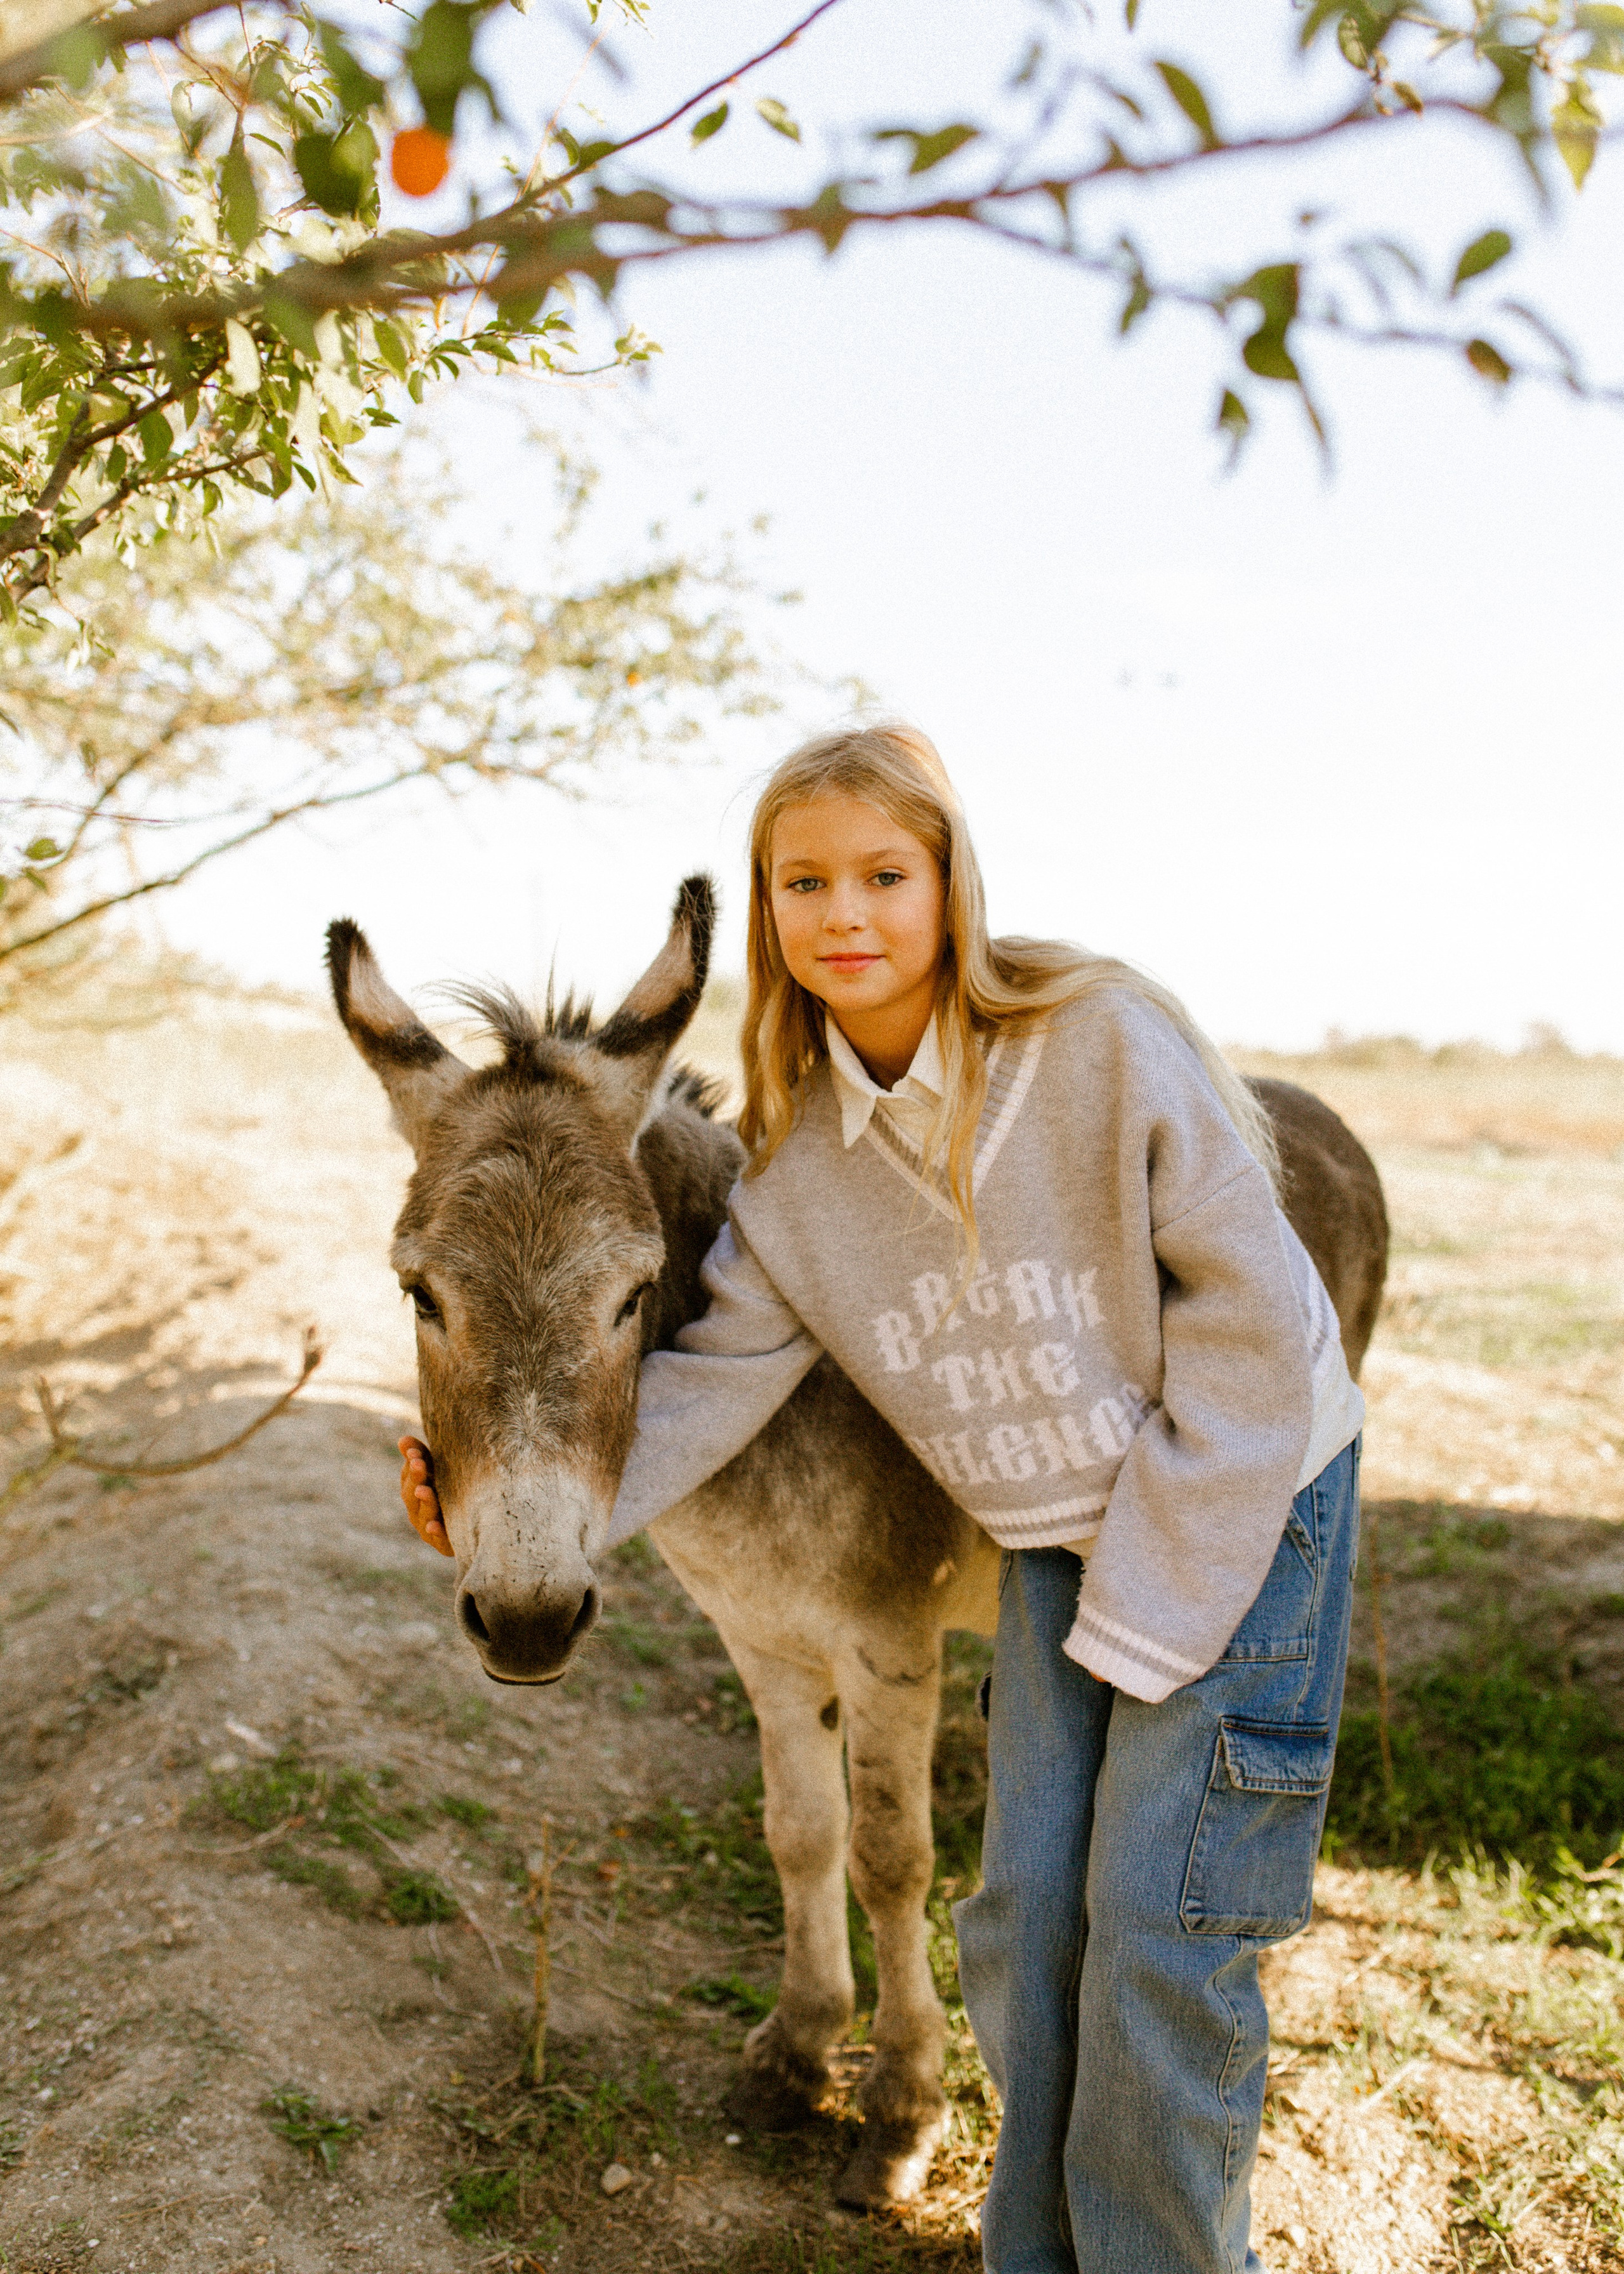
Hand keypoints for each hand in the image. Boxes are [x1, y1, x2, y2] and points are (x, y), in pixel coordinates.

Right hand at [398, 1435, 452, 1556]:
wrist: (479, 1522)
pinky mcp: (444, 1543)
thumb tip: (402, 1439)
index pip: (409, 1476)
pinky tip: (434, 1525)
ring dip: (424, 1503)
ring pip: (423, 1516)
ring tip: (424, 1491)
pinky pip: (438, 1539)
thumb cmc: (454, 1490)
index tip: (414, 1452)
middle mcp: (418, 1510)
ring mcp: (429, 1527)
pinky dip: (435, 1532)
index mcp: (416, 1490)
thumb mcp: (440, 1470)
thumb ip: (421, 1456)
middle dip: (415, 1478)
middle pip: (412, 1495)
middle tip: (419, 1464)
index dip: (411, 1464)